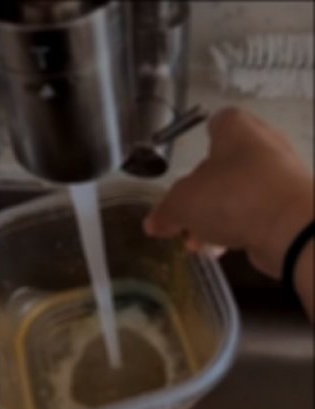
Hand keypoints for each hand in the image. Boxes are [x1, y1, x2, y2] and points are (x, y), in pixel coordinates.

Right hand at [144, 107, 313, 278]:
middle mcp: (264, 146)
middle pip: (225, 165)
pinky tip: (219, 250)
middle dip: (201, 192)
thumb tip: (153, 223)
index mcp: (237, 130)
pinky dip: (237, 228)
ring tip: (196, 242)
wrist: (292, 228)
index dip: (202, 137)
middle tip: (183, 214)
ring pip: (239, 192)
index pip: (219, 121)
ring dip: (215, 217)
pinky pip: (256, 213)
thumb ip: (165, 211)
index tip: (188, 159)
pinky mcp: (291, 206)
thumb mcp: (182, 204)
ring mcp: (282, 177)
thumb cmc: (231, 196)